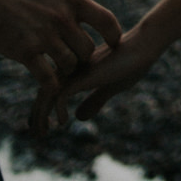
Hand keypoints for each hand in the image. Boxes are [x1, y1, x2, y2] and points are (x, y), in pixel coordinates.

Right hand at [0, 0, 122, 120]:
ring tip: (58, 65)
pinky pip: (48, 78)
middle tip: (73, 56)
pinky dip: (51, 84)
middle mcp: (61, 18)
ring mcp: (44, 36)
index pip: (107, 21)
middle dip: (82, 55)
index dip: (113, 35)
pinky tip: (49, 82)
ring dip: (65, 68)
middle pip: (87, 49)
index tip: (111, 43)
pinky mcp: (25, 52)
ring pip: (70, 64)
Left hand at [36, 20, 168, 133]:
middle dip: (37, 115)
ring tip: (42, 133)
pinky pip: (61, 94)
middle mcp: (70, 68)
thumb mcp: (110, 87)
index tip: (39, 126)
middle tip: (36, 134)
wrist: (143, 46)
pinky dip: (58, 109)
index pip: (50, 89)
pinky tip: (63, 122)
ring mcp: (75, 70)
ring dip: (41, 115)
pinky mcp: (83, 74)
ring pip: (47, 93)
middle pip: (44, 92)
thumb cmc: (130, 63)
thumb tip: (78, 118)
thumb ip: (95, 100)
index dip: (41, 109)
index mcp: (74, 69)